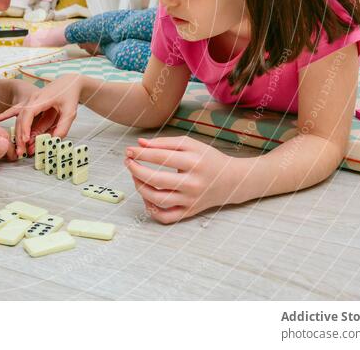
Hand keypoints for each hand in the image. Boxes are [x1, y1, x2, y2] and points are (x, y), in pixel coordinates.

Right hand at [0, 74, 84, 155]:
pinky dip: (6, 115)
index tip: (25, 140)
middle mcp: (32, 99)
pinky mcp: (30, 103)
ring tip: (19, 148)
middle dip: (20, 135)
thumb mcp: (70, 112)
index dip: (26, 128)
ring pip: (19, 118)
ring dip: (18, 133)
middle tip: (21, 151)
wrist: (69, 81)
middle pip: (21, 118)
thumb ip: (63, 127)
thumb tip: (53, 141)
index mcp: (41, 99)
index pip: (28, 114)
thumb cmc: (70, 95)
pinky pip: (17, 112)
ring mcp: (30, 100)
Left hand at [124, 136, 244, 223]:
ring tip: (136, 176)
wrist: (231, 181)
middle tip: (128, 161)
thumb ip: (164, 143)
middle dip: (136, 169)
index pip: (160, 157)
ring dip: (140, 187)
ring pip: (157, 200)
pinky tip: (147, 197)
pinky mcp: (189, 212)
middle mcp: (192, 183)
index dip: (140, 153)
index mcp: (194, 162)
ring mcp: (190, 200)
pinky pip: (165, 217)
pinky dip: (151, 209)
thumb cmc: (208, 159)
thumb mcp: (190, 144)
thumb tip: (139, 143)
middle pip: (156, 180)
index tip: (129, 150)